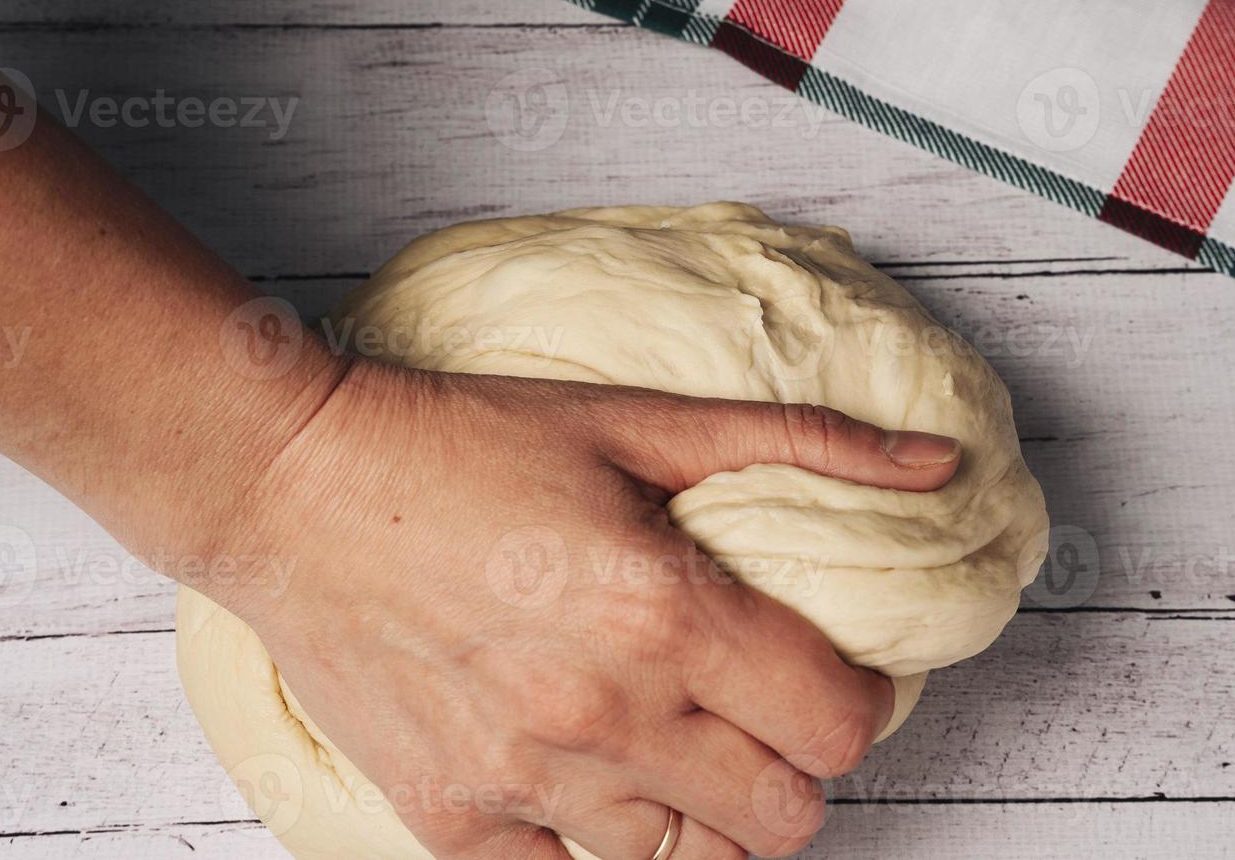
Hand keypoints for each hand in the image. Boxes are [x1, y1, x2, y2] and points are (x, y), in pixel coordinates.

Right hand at [223, 359, 961, 859]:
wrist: (295, 486)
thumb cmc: (464, 441)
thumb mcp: (636, 418)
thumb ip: (800, 443)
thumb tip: (938, 463)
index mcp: (664, 609)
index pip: (837, 725)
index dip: (854, 700)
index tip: (825, 670)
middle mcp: (604, 711)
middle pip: (785, 818)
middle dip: (795, 768)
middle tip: (758, 710)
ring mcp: (524, 780)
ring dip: (707, 812)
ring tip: (676, 742)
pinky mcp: (451, 819)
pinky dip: (595, 849)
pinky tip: (586, 781)